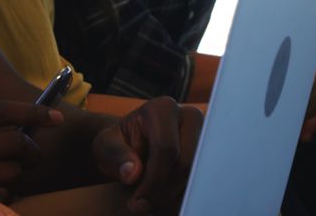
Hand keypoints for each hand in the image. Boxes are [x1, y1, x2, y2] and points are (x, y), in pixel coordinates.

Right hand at [0, 101, 62, 200]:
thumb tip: (28, 127)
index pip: (0, 111)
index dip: (32, 112)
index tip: (56, 117)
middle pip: (15, 142)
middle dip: (31, 151)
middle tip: (31, 156)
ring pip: (13, 171)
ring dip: (15, 174)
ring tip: (1, 175)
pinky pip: (4, 194)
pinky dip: (5, 193)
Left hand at [92, 96, 203, 214]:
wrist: (131, 147)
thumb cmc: (117, 145)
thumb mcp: (106, 147)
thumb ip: (115, 156)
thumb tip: (132, 173)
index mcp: (162, 109)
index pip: (166, 148)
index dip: (154, 180)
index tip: (139, 202)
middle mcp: (189, 116)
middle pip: (186, 163)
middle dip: (165, 190)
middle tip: (145, 206)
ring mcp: (205, 135)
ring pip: (197, 175)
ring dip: (174, 195)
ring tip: (151, 201)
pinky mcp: (210, 153)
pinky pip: (202, 182)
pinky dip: (183, 195)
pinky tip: (165, 199)